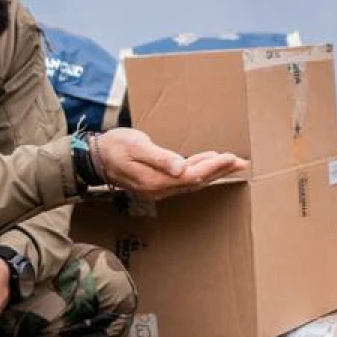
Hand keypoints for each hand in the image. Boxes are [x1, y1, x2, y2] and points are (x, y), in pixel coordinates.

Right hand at [94, 127, 247, 200]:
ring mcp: (158, 189)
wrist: (94, 158)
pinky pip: (183, 180)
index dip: (214, 166)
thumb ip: (160, 157)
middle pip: (197, 181)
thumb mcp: (137, 147)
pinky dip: (199, 171)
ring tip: (232, 163)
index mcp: (156, 180)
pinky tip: (207, 164)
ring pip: (192, 181)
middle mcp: (159, 189)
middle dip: (220, 171)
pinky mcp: (156, 183)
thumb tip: (181, 167)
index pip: (193, 174)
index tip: (232, 157)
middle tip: (242, 163)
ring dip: (212, 172)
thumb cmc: (115, 147)